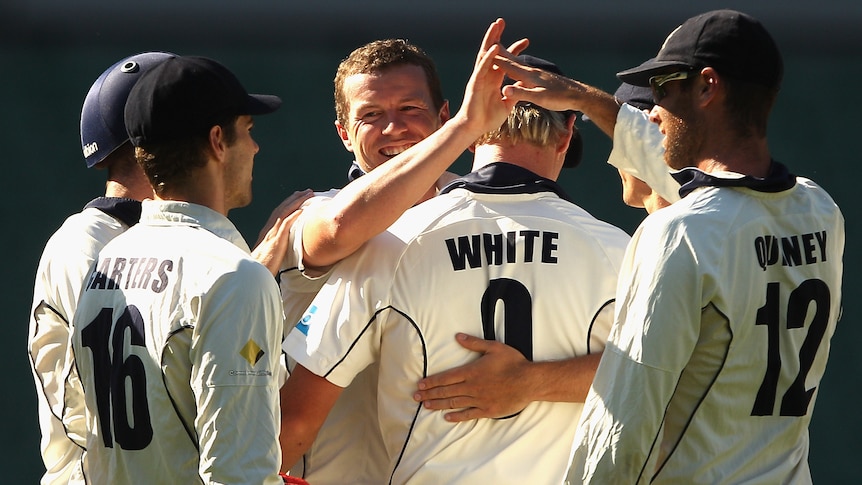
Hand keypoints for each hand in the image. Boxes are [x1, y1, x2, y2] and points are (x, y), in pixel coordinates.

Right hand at [252, 189, 312, 275]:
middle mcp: (269, 230)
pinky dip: (293, 217)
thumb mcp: (271, 253)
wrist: (254, 274)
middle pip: (282, 209)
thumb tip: (285, 246)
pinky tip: (301, 211)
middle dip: (294, 198)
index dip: (289, 204)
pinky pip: (285, 226)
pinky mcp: (276, 241)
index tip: (298, 197)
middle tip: (306, 191)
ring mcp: (272, 234)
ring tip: (307, 195)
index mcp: (268, 232)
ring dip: (296, 202)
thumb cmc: (262, 266)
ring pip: (284, 213)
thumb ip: (278, 246)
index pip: (279, 213)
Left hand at [413, 333, 531, 421]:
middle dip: (430, 394)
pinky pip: (468, 414)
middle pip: (446, 391)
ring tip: (426, 406)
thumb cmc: (513, 363)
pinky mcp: (487, 410)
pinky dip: (457, 416)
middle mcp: (472, 386)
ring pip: (454, 403)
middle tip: (416, 397)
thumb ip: (474, 343)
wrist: (529, 381)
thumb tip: (458, 337)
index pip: (446, 378)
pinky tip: (447, 417)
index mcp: (471, 371)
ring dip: (438, 404)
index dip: (432, 381)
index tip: (421, 384)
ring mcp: (479, 399)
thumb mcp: (494, 347)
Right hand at [453, 18, 528, 136]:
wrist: (474, 128)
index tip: (526, 41)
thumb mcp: (507, 105)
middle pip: (493, 52)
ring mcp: (480, 78)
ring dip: (491, 39)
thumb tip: (522, 86)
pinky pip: (483, 67)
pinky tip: (495, 47)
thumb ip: (514, 94)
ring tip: (496, 26)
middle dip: (497, 36)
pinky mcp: (475, 83)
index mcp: (494, 80)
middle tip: (502, 21)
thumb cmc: (488, 119)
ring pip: (485, 54)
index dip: (514, 50)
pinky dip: (489, 57)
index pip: (506, 60)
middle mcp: (486, 76)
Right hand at [495, 53, 619, 134]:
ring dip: (506, 57)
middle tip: (489, 42)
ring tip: (498, 52)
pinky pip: (522, 70)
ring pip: (517, 64)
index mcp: (527, 75)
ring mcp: (535, 73)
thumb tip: (504, 89)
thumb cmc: (559, 98)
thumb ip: (521, 93)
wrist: (578, 95)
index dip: (494, 60)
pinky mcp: (540, 77)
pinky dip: (514, 66)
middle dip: (499, 51)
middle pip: (511, 60)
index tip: (481, 54)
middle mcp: (530, 71)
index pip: (507, 66)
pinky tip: (515, 69)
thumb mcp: (539, 98)